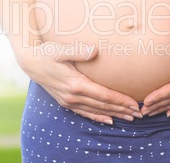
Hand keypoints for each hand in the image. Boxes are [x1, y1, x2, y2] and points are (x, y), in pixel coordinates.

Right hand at [16, 41, 141, 124]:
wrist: (30, 62)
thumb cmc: (47, 52)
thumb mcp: (61, 49)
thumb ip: (78, 50)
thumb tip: (95, 50)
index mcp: (75, 84)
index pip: (104, 95)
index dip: (121, 100)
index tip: (135, 104)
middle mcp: (72, 96)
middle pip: (103, 105)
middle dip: (122, 110)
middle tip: (139, 114)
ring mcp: (68, 101)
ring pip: (96, 111)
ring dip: (114, 115)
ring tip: (129, 118)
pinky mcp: (65, 102)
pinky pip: (84, 113)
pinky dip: (98, 117)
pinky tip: (108, 120)